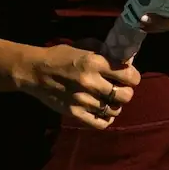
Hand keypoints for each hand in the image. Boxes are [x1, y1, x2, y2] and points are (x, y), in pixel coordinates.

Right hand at [16, 44, 140, 128]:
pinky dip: (106, 119)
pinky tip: (103, 111)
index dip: (133, 77)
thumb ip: (103, 51)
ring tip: (110, 100)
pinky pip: (100, 123)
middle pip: (125, 96)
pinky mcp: (75, 113)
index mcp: (95, 62)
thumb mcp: (82, 46)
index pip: (129, 76)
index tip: (130, 77)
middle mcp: (91, 82)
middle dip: (127, 92)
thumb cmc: (60, 56)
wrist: (35, 71)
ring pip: (114, 110)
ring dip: (116, 105)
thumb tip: (122, 59)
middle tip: (121, 89)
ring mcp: (83, 100)